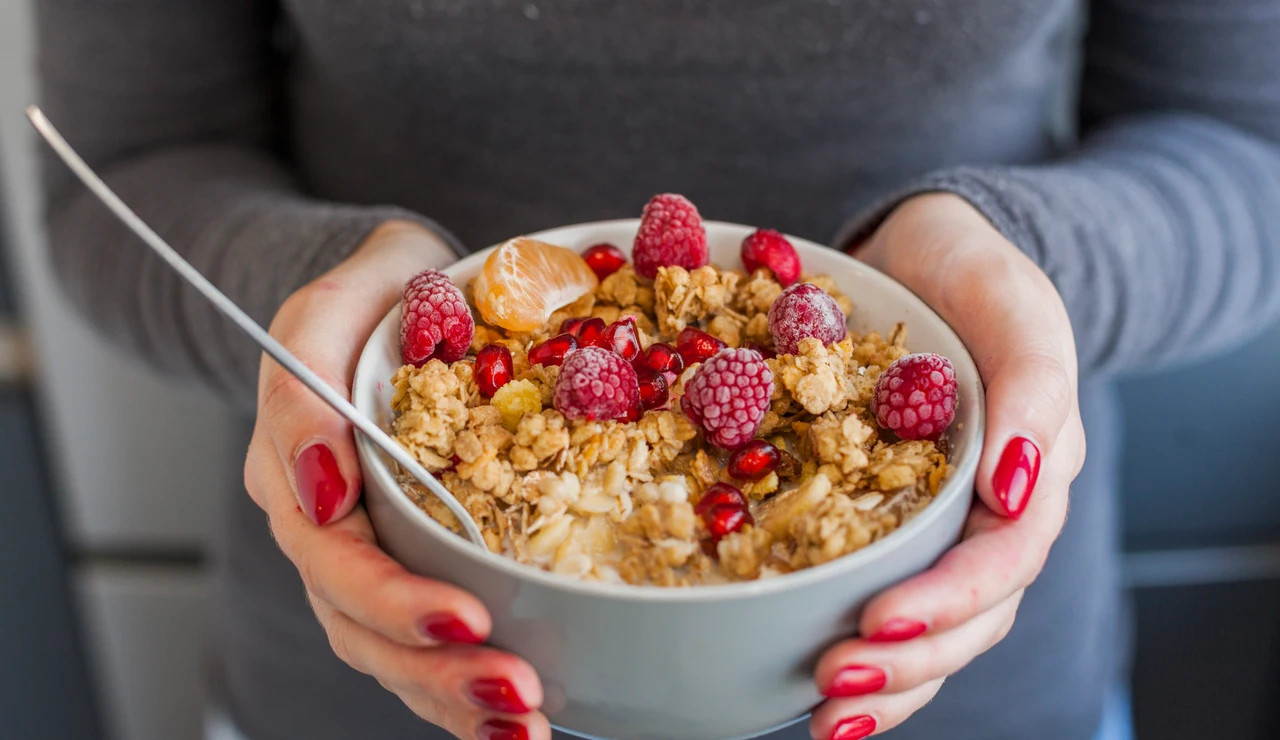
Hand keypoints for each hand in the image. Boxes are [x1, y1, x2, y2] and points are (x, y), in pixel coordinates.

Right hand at [243, 220, 548, 739]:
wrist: (400, 296)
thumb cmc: (374, 295)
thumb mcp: (331, 307)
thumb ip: (305, 388)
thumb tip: (324, 490)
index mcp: (298, 472)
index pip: (333, 558)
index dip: (394, 598)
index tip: (467, 615)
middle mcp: (326, 528)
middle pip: (362, 626)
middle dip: (438, 669)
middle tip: (516, 691)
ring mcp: (367, 552)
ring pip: (392, 652)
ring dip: (455, 697)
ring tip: (525, 725)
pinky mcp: (413, 561)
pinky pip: (427, 641)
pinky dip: (465, 686)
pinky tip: (521, 718)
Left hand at [809, 194, 1086, 738]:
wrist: (919, 257)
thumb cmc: (972, 277)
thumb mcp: (1014, 303)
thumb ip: (1034, 382)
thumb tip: (1016, 487)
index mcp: (1031, 472)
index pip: (1003, 559)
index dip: (948, 601)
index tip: (878, 621)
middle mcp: (990, 513)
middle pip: (969, 616)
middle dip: (908, 662)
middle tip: (835, 688)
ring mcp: (939, 524)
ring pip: (931, 627)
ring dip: (885, 683)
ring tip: (824, 717)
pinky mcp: (885, 521)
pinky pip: (879, 592)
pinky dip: (853, 644)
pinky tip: (803, 683)